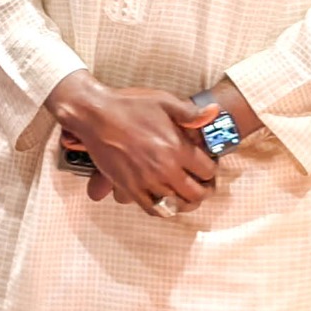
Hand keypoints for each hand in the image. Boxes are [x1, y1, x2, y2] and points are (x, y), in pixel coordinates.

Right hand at [47, 71, 216, 213]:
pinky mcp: (129, 188)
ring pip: (177, 205)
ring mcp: (146, 181)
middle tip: (203, 184)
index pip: (208, 170)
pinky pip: (153, 209)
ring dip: (187, 202)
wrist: (95, 115)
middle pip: (197, 193)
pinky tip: (166, 201)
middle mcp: (164, 169)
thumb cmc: (129, 106)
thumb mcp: (163, 101)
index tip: (207, 165)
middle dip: (204, 190)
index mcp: (176, 148)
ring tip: (187, 195)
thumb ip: (191, 112)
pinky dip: (164, 209)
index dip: (211, 169)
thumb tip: (215, 113)